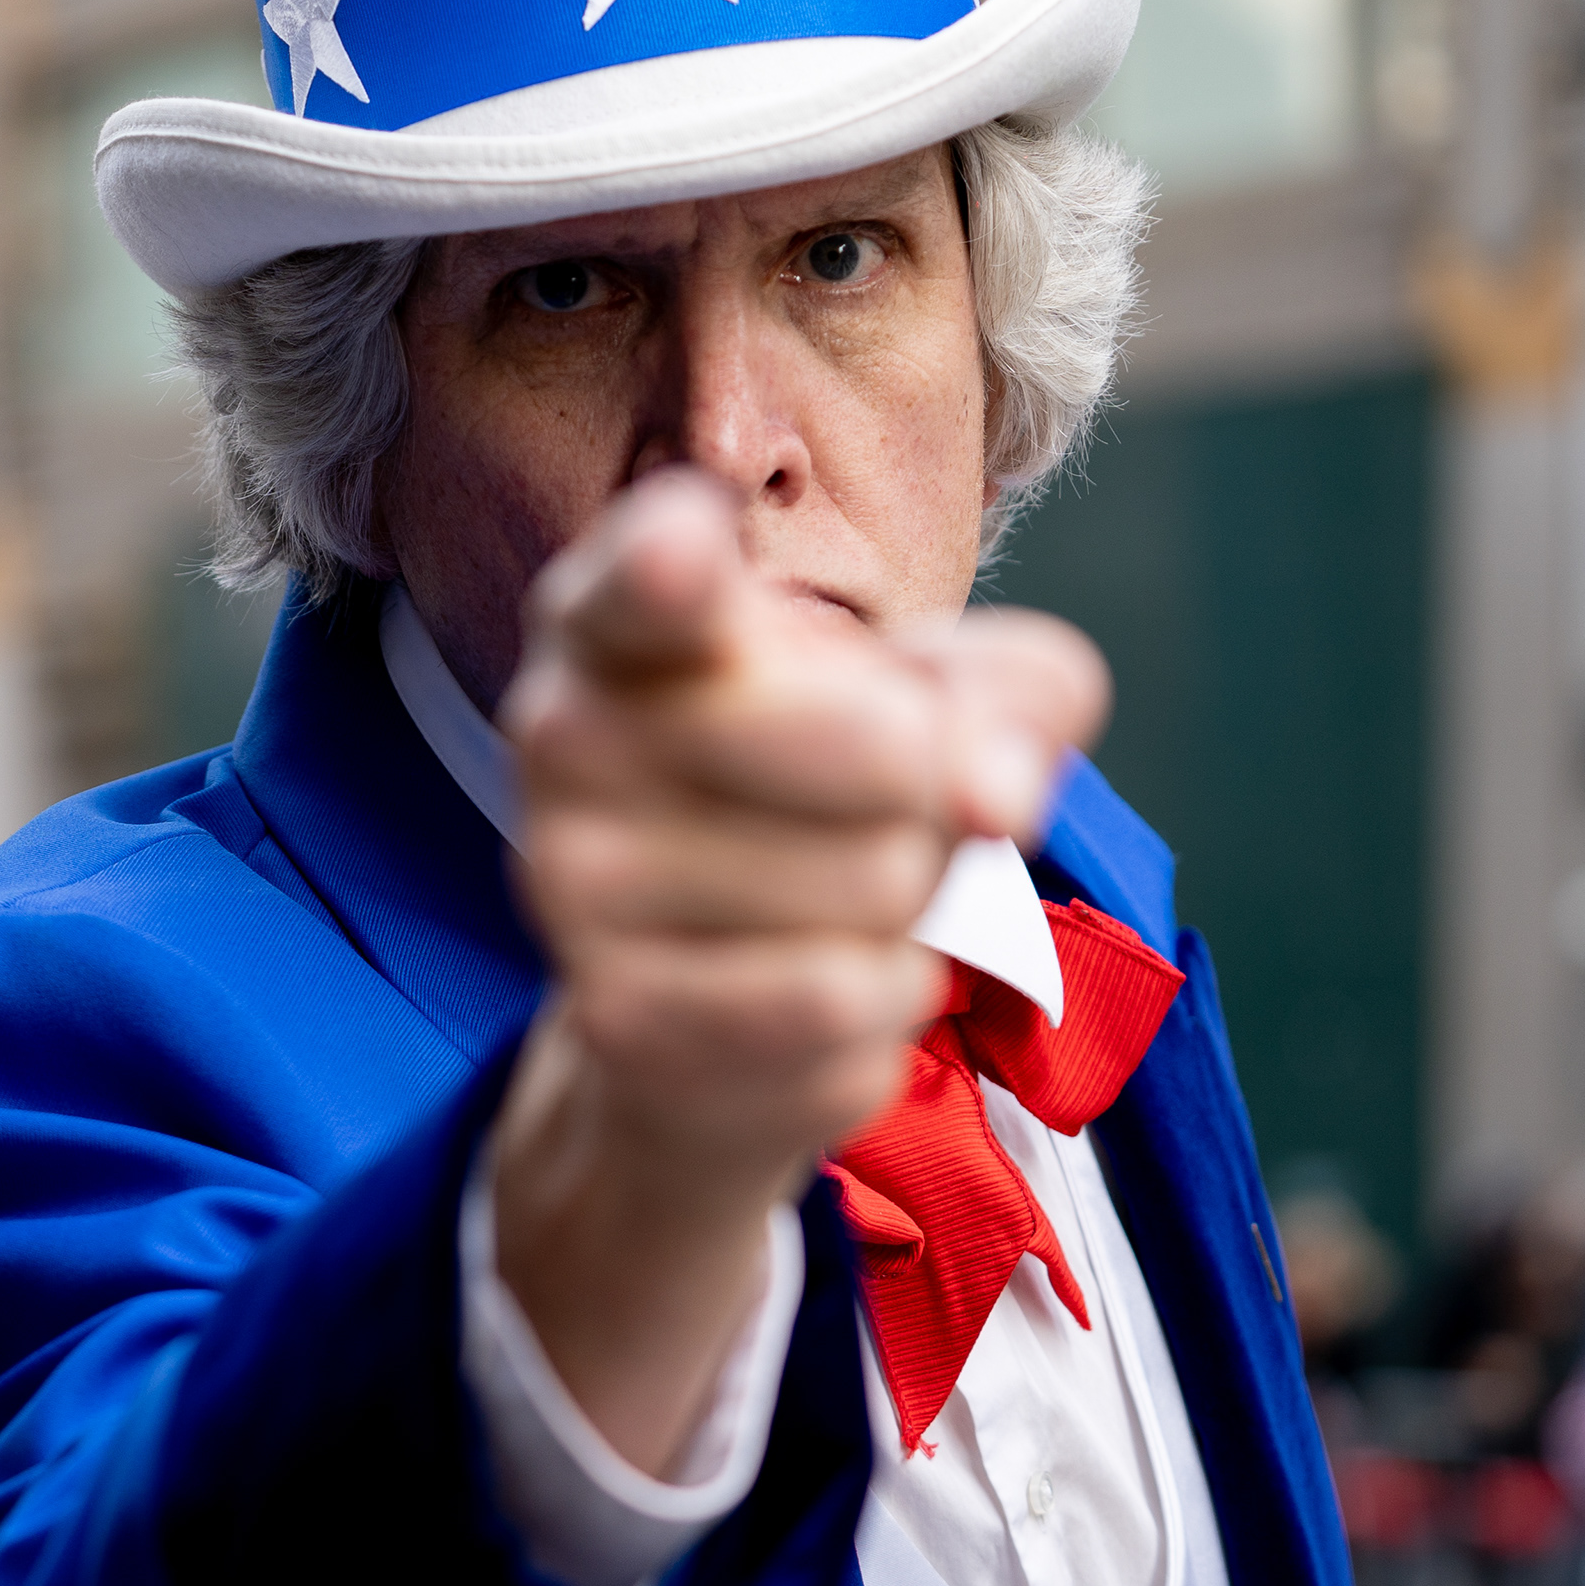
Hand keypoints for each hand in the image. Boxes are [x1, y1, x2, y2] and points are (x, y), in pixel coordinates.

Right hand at [485, 470, 1108, 1474]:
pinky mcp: (615, 1036)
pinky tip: (831, 1008)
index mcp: (625, 626)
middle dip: (927, 783)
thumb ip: (1006, 690)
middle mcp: (566, 745)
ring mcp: (573, 897)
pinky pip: (833, 1019)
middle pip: (836, 739)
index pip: (627, 576)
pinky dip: (879, 1021)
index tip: (696, 550)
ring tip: (856, 915)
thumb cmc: (819, 823)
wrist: (694, 1036)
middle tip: (931, 805)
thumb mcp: (929, 722)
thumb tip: (1018, 753)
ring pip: (856, 888)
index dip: (668, 564)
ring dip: (908, 915)